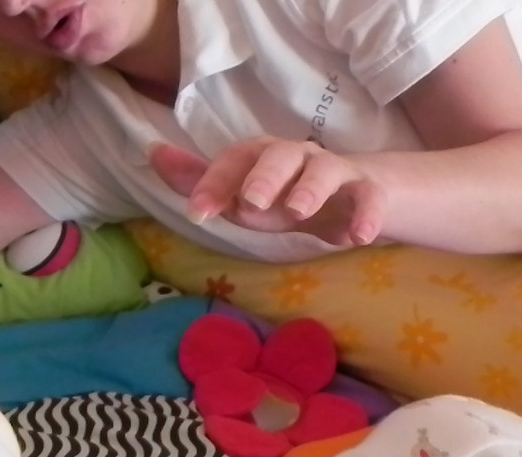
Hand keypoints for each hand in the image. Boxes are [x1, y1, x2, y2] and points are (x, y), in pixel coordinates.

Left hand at [150, 138, 386, 246]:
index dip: (215, 181)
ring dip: (311, 188)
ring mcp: (335, 172)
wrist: (356, 195)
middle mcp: (298, 157)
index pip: (236, 160)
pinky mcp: (367, 193)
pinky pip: (370, 198)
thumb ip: (201, 180)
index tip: (197, 211)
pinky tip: (359, 238)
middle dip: (264, 176)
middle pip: (281, 155)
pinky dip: (367, 216)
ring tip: (299, 211)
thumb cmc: (288, 196)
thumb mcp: (243, 196)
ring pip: (326, 169)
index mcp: (263, 156)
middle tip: (251, 201)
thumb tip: (152, 153)